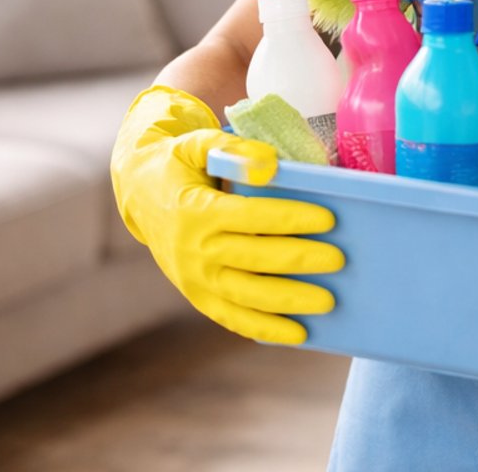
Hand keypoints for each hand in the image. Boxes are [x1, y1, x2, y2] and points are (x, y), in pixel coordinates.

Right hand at [110, 84, 342, 344]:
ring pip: (246, 297)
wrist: (139, 194)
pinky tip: (298, 333)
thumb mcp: (197, 144)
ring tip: (328, 302)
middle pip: (254, 259)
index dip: (290, 218)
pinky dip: (265, 330)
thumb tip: (270, 164)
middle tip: (339, 259)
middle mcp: (192, 250)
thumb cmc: (178, 164)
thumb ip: (234, 148)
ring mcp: (193, 279)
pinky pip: (232, 319)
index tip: (328, 219)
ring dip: (289, 302)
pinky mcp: (197, 296)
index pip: (250, 217)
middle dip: (300, 260)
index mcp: (194, 211)